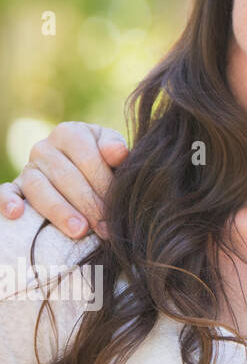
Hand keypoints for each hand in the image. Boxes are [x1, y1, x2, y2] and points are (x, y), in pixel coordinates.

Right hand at [0, 122, 127, 239]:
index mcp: (70, 133)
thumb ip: (115, 147)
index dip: (103, 184)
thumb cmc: (103, 158)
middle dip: (87, 204)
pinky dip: (7, 201)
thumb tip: (118, 153)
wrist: (86, 166)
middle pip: (65, 177)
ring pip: (38, 188)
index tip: (115, 208)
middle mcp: (44, 147)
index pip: (87, 159)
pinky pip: (6, 191)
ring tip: (79, 230)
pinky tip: (16, 214)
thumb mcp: (112, 147)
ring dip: (59, 210)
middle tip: (103, 227)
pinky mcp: (15, 185)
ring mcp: (27, 167)